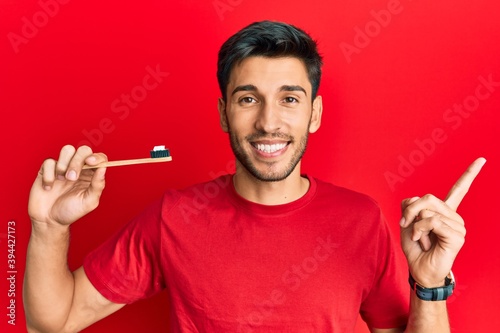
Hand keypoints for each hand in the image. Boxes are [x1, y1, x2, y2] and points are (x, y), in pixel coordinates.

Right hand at [28, 145, 107, 226]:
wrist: (49, 220)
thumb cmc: (71, 211)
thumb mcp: (89, 202)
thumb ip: (98, 185)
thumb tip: (104, 168)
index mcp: (91, 175)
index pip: (99, 157)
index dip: (97, 156)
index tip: (91, 162)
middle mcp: (79, 168)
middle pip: (83, 150)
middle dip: (77, 161)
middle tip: (72, 178)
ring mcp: (63, 167)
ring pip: (67, 150)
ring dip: (64, 164)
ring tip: (61, 180)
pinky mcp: (47, 170)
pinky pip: (49, 161)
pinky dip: (49, 175)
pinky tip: (49, 188)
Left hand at [399, 157, 485, 286]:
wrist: (419, 269)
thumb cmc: (415, 247)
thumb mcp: (407, 222)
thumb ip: (411, 206)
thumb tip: (416, 200)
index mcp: (445, 211)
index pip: (459, 189)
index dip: (470, 173)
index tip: (482, 159)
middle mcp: (454, 216)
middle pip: (427, 198)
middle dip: (409, 211)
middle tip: (406, 224)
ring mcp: (458, 226)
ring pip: (427, 211)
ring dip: (415, 225)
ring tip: (420, 238)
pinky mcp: (457, 236)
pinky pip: (432, 222)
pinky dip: (420, 230)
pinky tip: (424, 242)